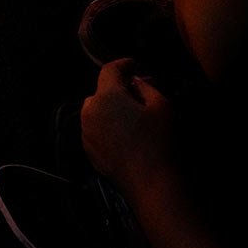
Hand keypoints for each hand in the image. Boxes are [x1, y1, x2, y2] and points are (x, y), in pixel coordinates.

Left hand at [81, 58, 173, 190]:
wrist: (150, 183)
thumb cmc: (158, 140)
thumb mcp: (160, 104)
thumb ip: (145, 86)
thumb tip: (135, 81)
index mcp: (105, 96)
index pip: (109, 70)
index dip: (123, 64)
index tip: (135, 64)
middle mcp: (89, 112)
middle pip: (101, 91)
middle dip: (118, 88)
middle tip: (139, 92)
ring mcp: (86, 133)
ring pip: (96, 111)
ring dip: (111, 107)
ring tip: (131, 114)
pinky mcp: (89, 151)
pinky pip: (96, 129)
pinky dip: (107, 124)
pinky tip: (124, 133)